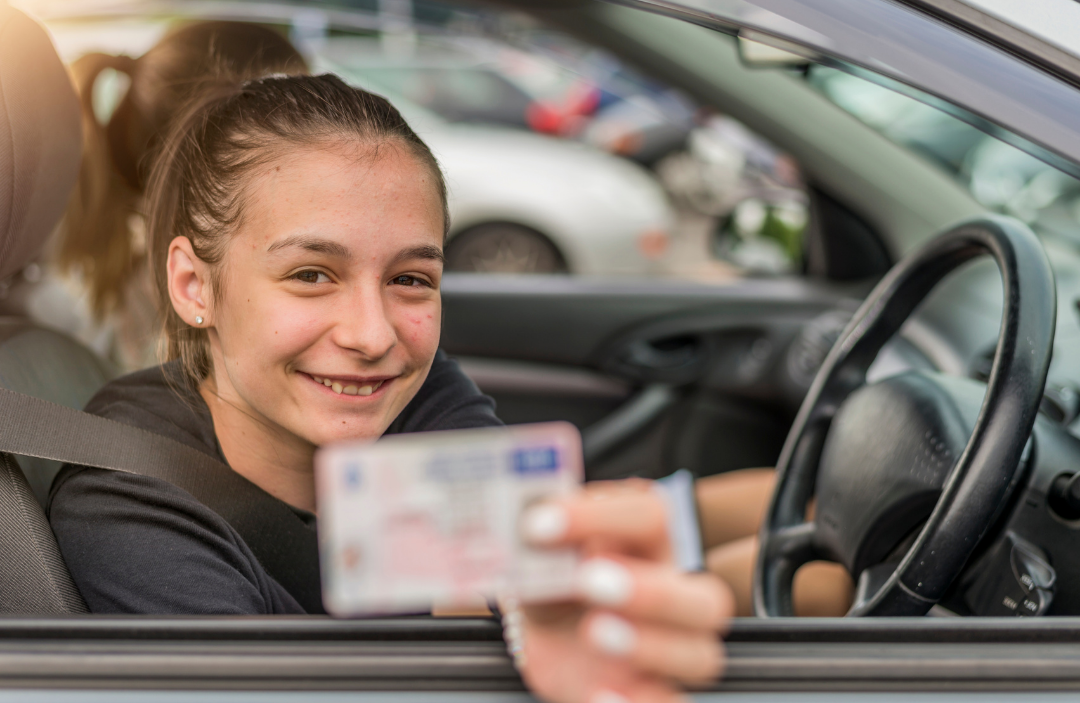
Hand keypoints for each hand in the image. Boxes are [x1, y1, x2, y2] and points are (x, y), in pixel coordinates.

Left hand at [509, 479, 734, 702]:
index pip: (648, 516)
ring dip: (649, 645)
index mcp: (647, 544)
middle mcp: (673, 595)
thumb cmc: (554, 585)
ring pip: (699, 656)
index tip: (538, 524)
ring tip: (592, 632)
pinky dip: (639, 702)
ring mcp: (671, 651)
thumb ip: (532, 547)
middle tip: (589, 581)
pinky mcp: (653, 692)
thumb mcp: (537, 559)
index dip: (598, 516)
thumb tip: (508, 530)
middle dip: (650, 591)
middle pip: (705, 596)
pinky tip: (598, 693)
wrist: (549, 639)